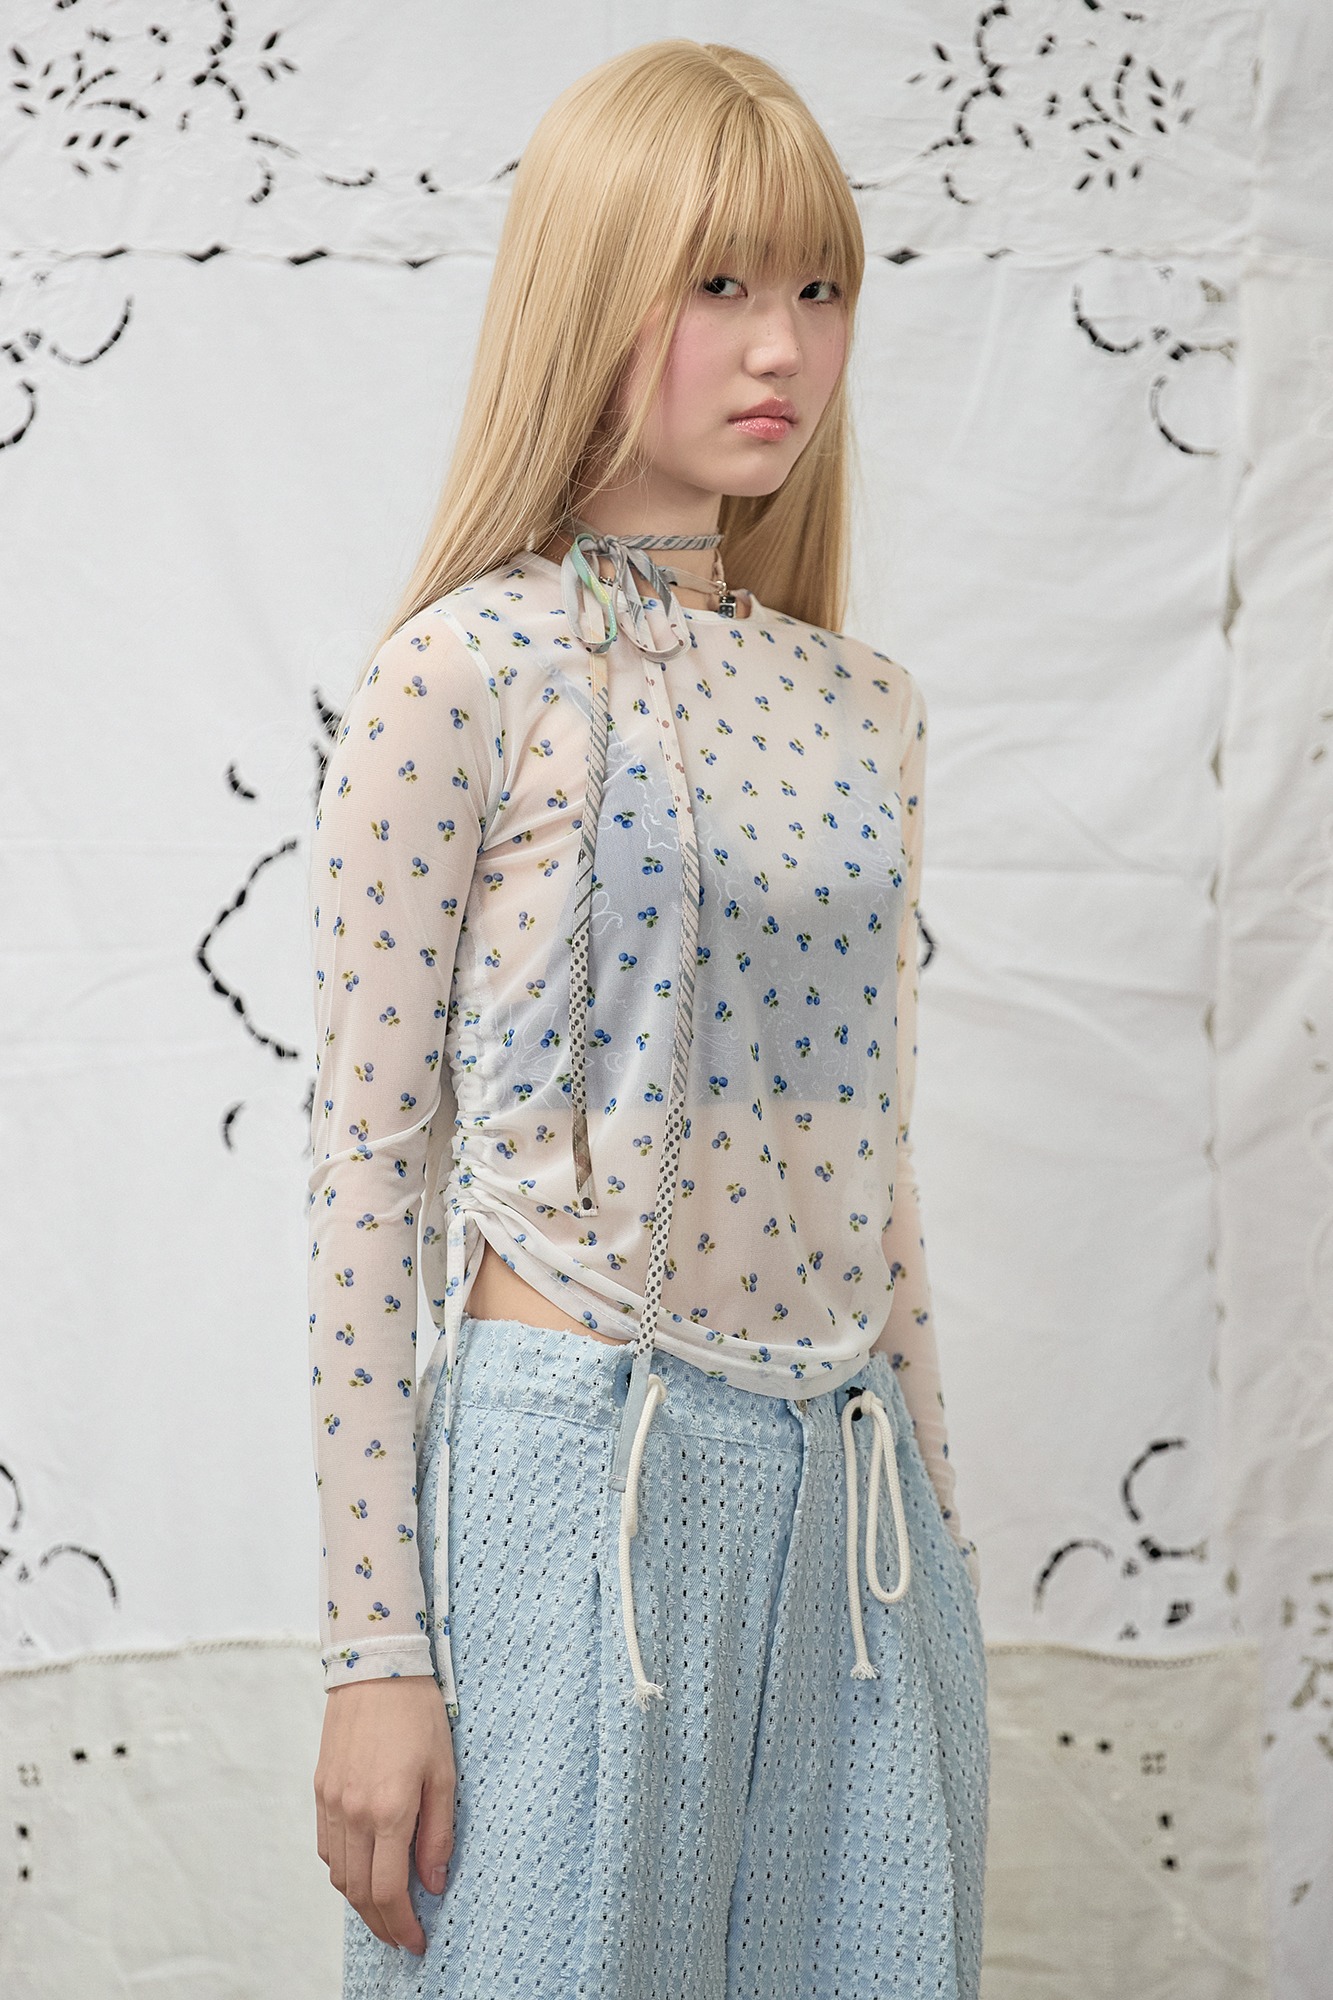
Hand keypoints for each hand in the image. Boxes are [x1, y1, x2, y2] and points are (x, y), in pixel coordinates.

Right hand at [314, 1674, 455, 1954]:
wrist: (375, 1666)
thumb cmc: (418, 1713)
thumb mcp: (444, 1772)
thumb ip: (438, 1832)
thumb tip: (434, 1882)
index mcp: (388, 1810)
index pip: (389, 1891)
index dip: (402, 1926)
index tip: (417, 1942)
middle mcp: (353, 1812)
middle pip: (359, 1892)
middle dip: (382, 1924)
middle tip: (402, 1937)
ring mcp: (331, 1802)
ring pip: (338, 1874)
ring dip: (360, 1902)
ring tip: (386, 1911)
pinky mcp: (320, 1790)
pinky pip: (326, 1847)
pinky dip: (342, 1870)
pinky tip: (362, 1870)